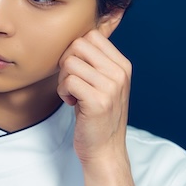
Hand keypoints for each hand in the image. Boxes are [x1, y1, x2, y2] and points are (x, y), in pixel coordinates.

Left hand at [57, 29, 131, 165]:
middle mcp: (120, 73)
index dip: (75, 50)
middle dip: (66, 62)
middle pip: (78, 45)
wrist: (105, 150)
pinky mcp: (98, 101)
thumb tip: (73, 39)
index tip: (77, 70)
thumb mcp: (103, 83)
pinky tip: (71, 103)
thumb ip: (95, 61)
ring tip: (72, 94)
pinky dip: (63, 92)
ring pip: (70, 63)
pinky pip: (68, 81)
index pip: (91, 35)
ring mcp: (111, 87)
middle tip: (71, 82)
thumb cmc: (97, 115)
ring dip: (63, 79)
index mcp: (122, 65)